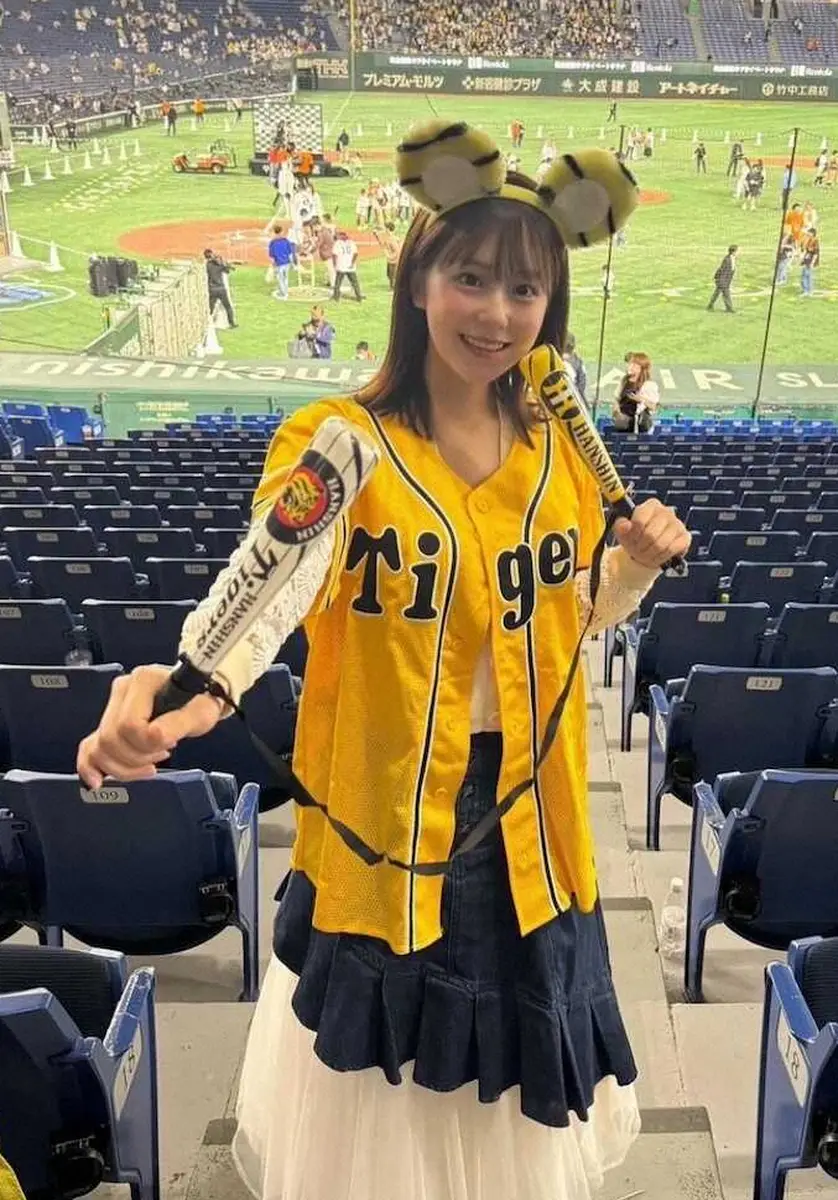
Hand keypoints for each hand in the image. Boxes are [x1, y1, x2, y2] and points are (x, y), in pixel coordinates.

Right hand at [77, 664, 225, 788]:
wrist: (197, 699)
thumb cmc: (199, 702)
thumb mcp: (200, 713)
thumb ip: (177, 724)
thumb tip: (154, 737)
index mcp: (143, 680)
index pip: (129, 724)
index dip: (148, 744)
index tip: (169, 744)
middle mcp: (123, 689)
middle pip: (111, 738)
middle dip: (137, 757)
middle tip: (162, 755)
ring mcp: (113, 705)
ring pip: (100, 747)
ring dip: (125, 765)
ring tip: (150, 762)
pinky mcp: (109, 722)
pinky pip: (90, 746)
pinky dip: (91, 765)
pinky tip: (97, 781)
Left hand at [612, 498, 690, 569]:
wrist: (647, 551)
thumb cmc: (634, 538)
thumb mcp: (622, 532)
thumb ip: (620, 526)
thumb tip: (626, 525)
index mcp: (651, 505)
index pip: (640, 521)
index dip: (633, 535)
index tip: (631, 539)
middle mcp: (666, 511)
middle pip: (650, 535)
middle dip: (641, 547)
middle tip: (637, 550)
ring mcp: (678, 524)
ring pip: (660, 544)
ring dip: (649, 554)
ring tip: (645, 554)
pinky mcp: (685, 537)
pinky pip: (671, 550)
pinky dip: (661, 557)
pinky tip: (657, 555)